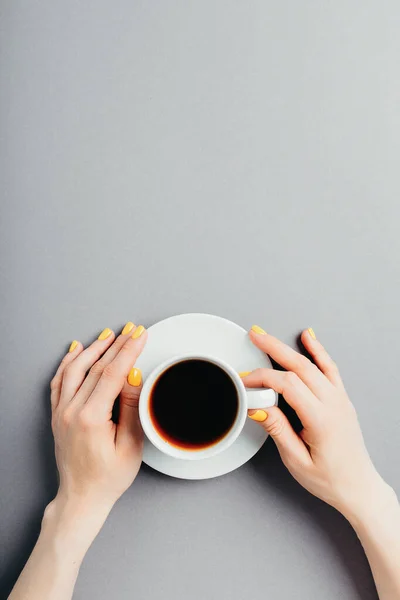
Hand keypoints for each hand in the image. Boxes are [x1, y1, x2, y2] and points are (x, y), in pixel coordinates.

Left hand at [50, 323, 146, 514]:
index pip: (112, 373)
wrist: (81, 498)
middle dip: (116, 344)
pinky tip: (76, 350)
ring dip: (93, 349)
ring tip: (108, 334)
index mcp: (91, 418)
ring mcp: (60, 411)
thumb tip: (133, 376)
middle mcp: (71, 411)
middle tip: (131, 329)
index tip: (140, 335)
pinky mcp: (56, 414)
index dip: (128, 350)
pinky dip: (68, 362)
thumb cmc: (108, 478)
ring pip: (75, 369)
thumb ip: (131, 408)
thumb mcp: (130, 446)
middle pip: (95, 367)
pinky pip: (59, 381)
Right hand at [242, 326, 387, 517]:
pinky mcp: (342, 399)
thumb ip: (277, 430)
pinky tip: (309, 338)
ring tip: (270, 335)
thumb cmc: (330, 480)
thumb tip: (258, 407)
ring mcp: (340, 399)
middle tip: (254, 336)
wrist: (358, 487)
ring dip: (290, 347)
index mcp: (321, 420)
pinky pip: (330, 368)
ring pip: (313, 364)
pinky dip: (319, 350)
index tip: (246, 381)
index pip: (288, 385)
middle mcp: (334, 404)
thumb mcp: (297, 461)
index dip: (263, 378)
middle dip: (273, 348)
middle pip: (300, 366)